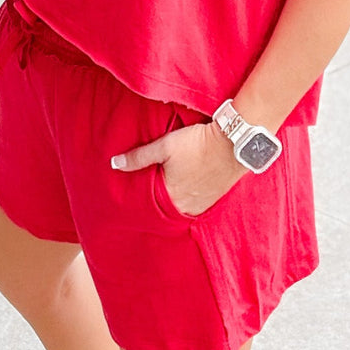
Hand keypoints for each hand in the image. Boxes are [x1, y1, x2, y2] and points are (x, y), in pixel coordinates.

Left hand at [111, 122, 245, 217]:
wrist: (235, 141)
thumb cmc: (197, 143)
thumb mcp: (164, 146)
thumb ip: (139, 157)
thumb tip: (114, 164)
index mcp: (173, 198)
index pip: (151, 206)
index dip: (143, 200)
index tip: (135, 195)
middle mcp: (188, 206)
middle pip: (168, 208)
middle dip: (160, 200)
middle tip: (152, 190)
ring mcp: (205, 203)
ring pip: (184, 206)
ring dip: (177, 198)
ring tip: (171, 186)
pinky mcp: (217, 196)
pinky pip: (199, 203)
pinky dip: (191, 196)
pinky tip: (189, 185)